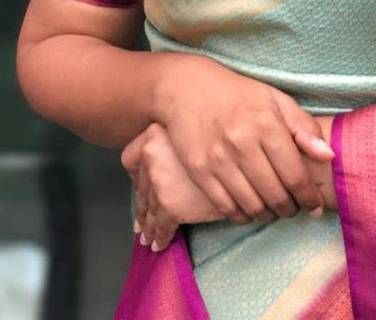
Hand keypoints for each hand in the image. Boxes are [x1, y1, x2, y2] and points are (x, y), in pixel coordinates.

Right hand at [122, 116, 337, 250]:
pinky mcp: (198, 171)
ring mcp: (218, 159)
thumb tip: (329, 156)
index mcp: (266, 124)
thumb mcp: (276, 100)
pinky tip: (251, 208)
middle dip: (290, 209)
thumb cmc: (239, 95)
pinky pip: (226, 207)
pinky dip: (242, 215)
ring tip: (275, 209)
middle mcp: (242, 143)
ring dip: (268, 214)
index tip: (315, 206)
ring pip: (251, 205)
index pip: (295, 174)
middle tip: (295, 209)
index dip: (308, 197)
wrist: (188, 89)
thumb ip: (304, 127)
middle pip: (275, 194)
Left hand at [122, 121, 230, 250]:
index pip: (129, 158)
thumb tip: (164, 167)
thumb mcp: (197, 134)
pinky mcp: (170, 204)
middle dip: (142, 206)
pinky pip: (161, 226)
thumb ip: (176, 143)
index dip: (134, 175)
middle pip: (140, 186)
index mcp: (155, 132)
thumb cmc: (223, 142)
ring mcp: (160, 179)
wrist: (245, 161)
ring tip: (148, 237)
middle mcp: (152, 154)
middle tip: (141, 222)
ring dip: (148, 225)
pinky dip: (160, 237)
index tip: (141, 185)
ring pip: (148, 208)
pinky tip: (160, 244)